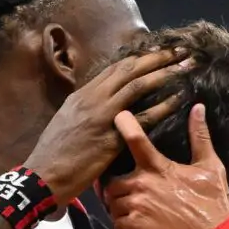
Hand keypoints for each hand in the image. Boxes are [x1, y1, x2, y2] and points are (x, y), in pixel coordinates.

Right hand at [24, 44, 193, 198]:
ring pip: (138, 86)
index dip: (140, 58)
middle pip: (130, 70)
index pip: (115, 68)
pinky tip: (178, 99)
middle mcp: (93, 99)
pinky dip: (163, 106)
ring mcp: (103, 116)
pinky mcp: (111, 138)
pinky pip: (143, 118)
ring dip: (165, 73)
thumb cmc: (54, 154)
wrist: (42, 177)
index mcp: (82, 95)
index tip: (159, 51)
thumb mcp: (67, 122)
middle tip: (180, 52)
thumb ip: (86, 109)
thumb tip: (104, 103)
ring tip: (186, 66)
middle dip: (157, 58)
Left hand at [103, 104, 228, 228]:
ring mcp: (136, 207)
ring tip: (133, 208)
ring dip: (119, 204)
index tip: (118, 117)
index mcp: (159, 167)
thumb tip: (198, 107)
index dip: (123, 124)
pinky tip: (136, 224)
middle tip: (129, 189)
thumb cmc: (214, 203)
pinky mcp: (134, 228)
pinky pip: (116, 222)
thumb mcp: (211, 167)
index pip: (134, 138)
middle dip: (117, 184)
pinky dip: (123, 223)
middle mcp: (142, 184)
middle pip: (112, 179)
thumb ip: (200, 137)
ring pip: (112, 201)